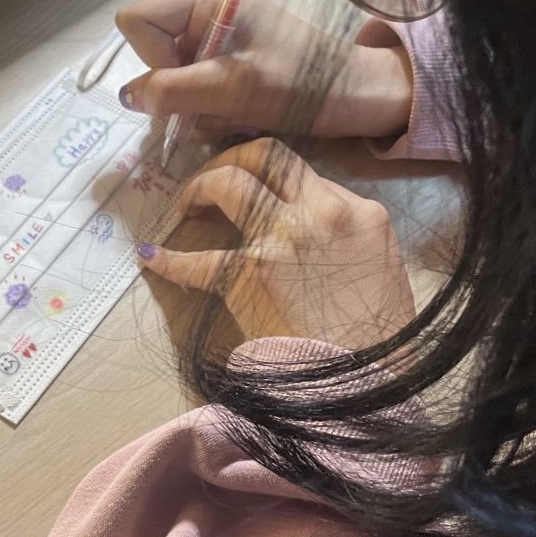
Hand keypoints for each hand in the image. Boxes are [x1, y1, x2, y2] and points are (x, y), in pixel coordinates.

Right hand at [114, 0, 412, 140]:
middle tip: (212, 105)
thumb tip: (127, 96)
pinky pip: (192, 84)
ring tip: (232, 112)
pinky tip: (236, 113)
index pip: (137, 21)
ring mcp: (217, 34)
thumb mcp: (230, 89)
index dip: (149, 58)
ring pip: (170, 74)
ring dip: (193, 104)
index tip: (186, 84)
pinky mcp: (227, 57)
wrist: (355, 96)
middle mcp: (207, 8)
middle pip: (152, 50)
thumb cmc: (300, 83)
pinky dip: (207, 106)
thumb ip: (172, 91)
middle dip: (175, 87)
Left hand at [138, 138, 415, 348]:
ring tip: (186, 204)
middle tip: (214, 179)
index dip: (277, 181)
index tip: (258, 193)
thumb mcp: (384, 269)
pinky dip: (170, 259)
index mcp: (361, 213)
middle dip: (234, 157)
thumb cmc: (384, 339)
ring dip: (201, 185)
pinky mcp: (246, 274)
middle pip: (268, 155)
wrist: (365, 381)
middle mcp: (320, 212)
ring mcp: (280, 238)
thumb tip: (315, 234)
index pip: (308, 175)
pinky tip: (151, 256)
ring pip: (230, 182)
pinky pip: (197, 260)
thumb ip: (350, 239)